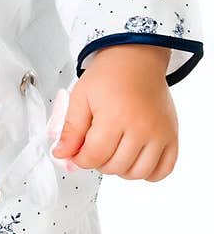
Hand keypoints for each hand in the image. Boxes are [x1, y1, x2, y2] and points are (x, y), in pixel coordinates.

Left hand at [51, 45, 178, 180]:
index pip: (94, 156)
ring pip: (138, 173)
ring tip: (113, 152)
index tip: (77, 153)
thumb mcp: (80, 97)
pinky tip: (135, 159)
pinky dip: (148, 173)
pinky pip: (163, 169)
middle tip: (95, 147)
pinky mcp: (172, 135)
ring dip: (121, 169)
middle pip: (115, 166)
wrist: (136, 59)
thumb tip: (61, 155)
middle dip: (98, 162)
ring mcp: (160, 133)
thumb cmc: (108, 75)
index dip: (80, 159)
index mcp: (115, 116)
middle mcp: (141, 127)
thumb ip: (71, 130)